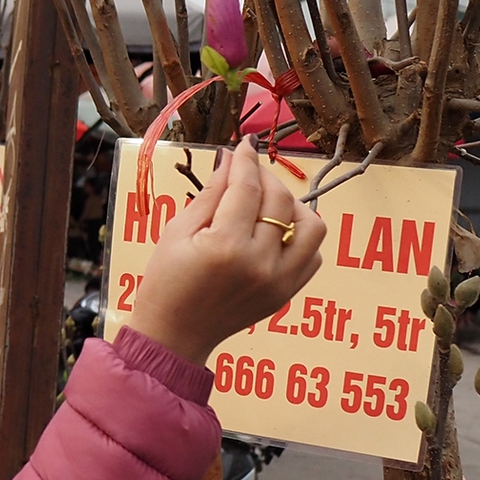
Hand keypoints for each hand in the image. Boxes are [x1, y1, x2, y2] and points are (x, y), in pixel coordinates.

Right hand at [132, 137, 326, 364]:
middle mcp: (259, 264)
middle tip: (247, 172)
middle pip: (280, 201)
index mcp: (225, 247)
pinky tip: (275, 232)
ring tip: (267, 203)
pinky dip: (300, 236)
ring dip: (292, 205)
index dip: (246, 160)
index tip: (243, 145)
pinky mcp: (287, 293)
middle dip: (265, 177)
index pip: (247, 188)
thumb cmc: (167, 282)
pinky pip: (312, 254)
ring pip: (310, 226)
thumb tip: (230, 160)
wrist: (175, 334)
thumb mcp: (177, 231)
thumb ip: (209, 194)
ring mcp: (279, 281)